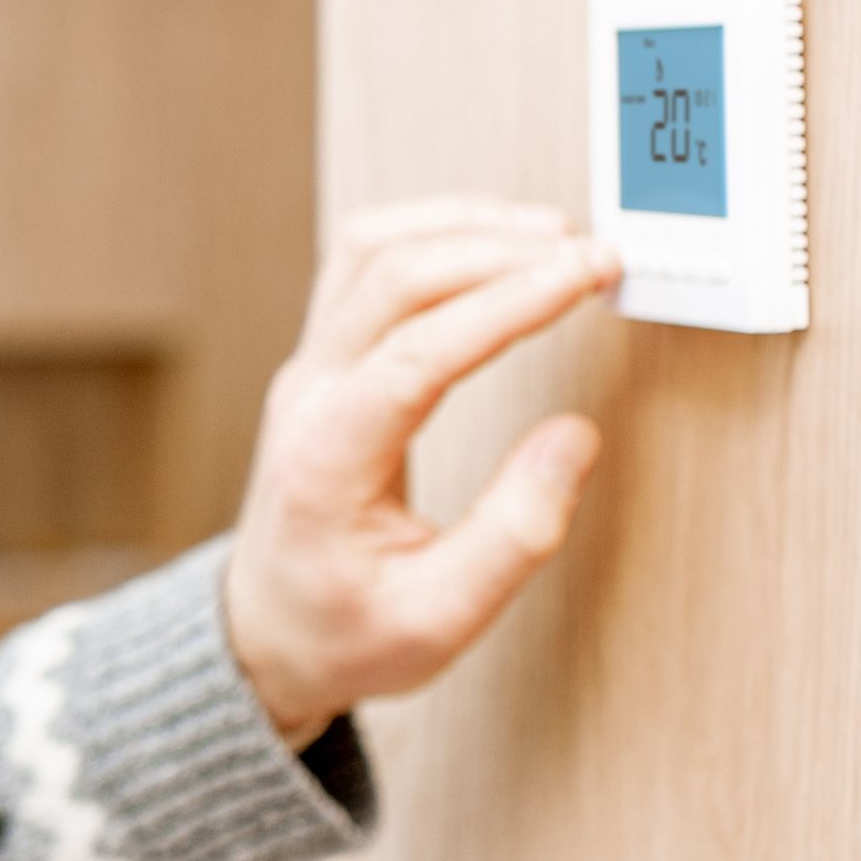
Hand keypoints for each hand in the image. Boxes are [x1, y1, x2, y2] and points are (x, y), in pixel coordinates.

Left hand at [224, 196, 616, 741]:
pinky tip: (495, 242)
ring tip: (554, 237)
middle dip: (498, 251)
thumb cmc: (345, 633)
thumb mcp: (439, 620)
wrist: (265, 633)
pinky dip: (431, 236)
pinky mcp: (322, 362)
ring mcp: (306, 371)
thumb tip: (575, 438)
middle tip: (595, 256)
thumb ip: (513, 535)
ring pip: (366, 254)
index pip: (415, 350)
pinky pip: (361, 267)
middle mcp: (305, 397)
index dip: (507, 302)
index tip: (587, 275)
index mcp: (327, 459)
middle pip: (388, 279)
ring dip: (459, 227)